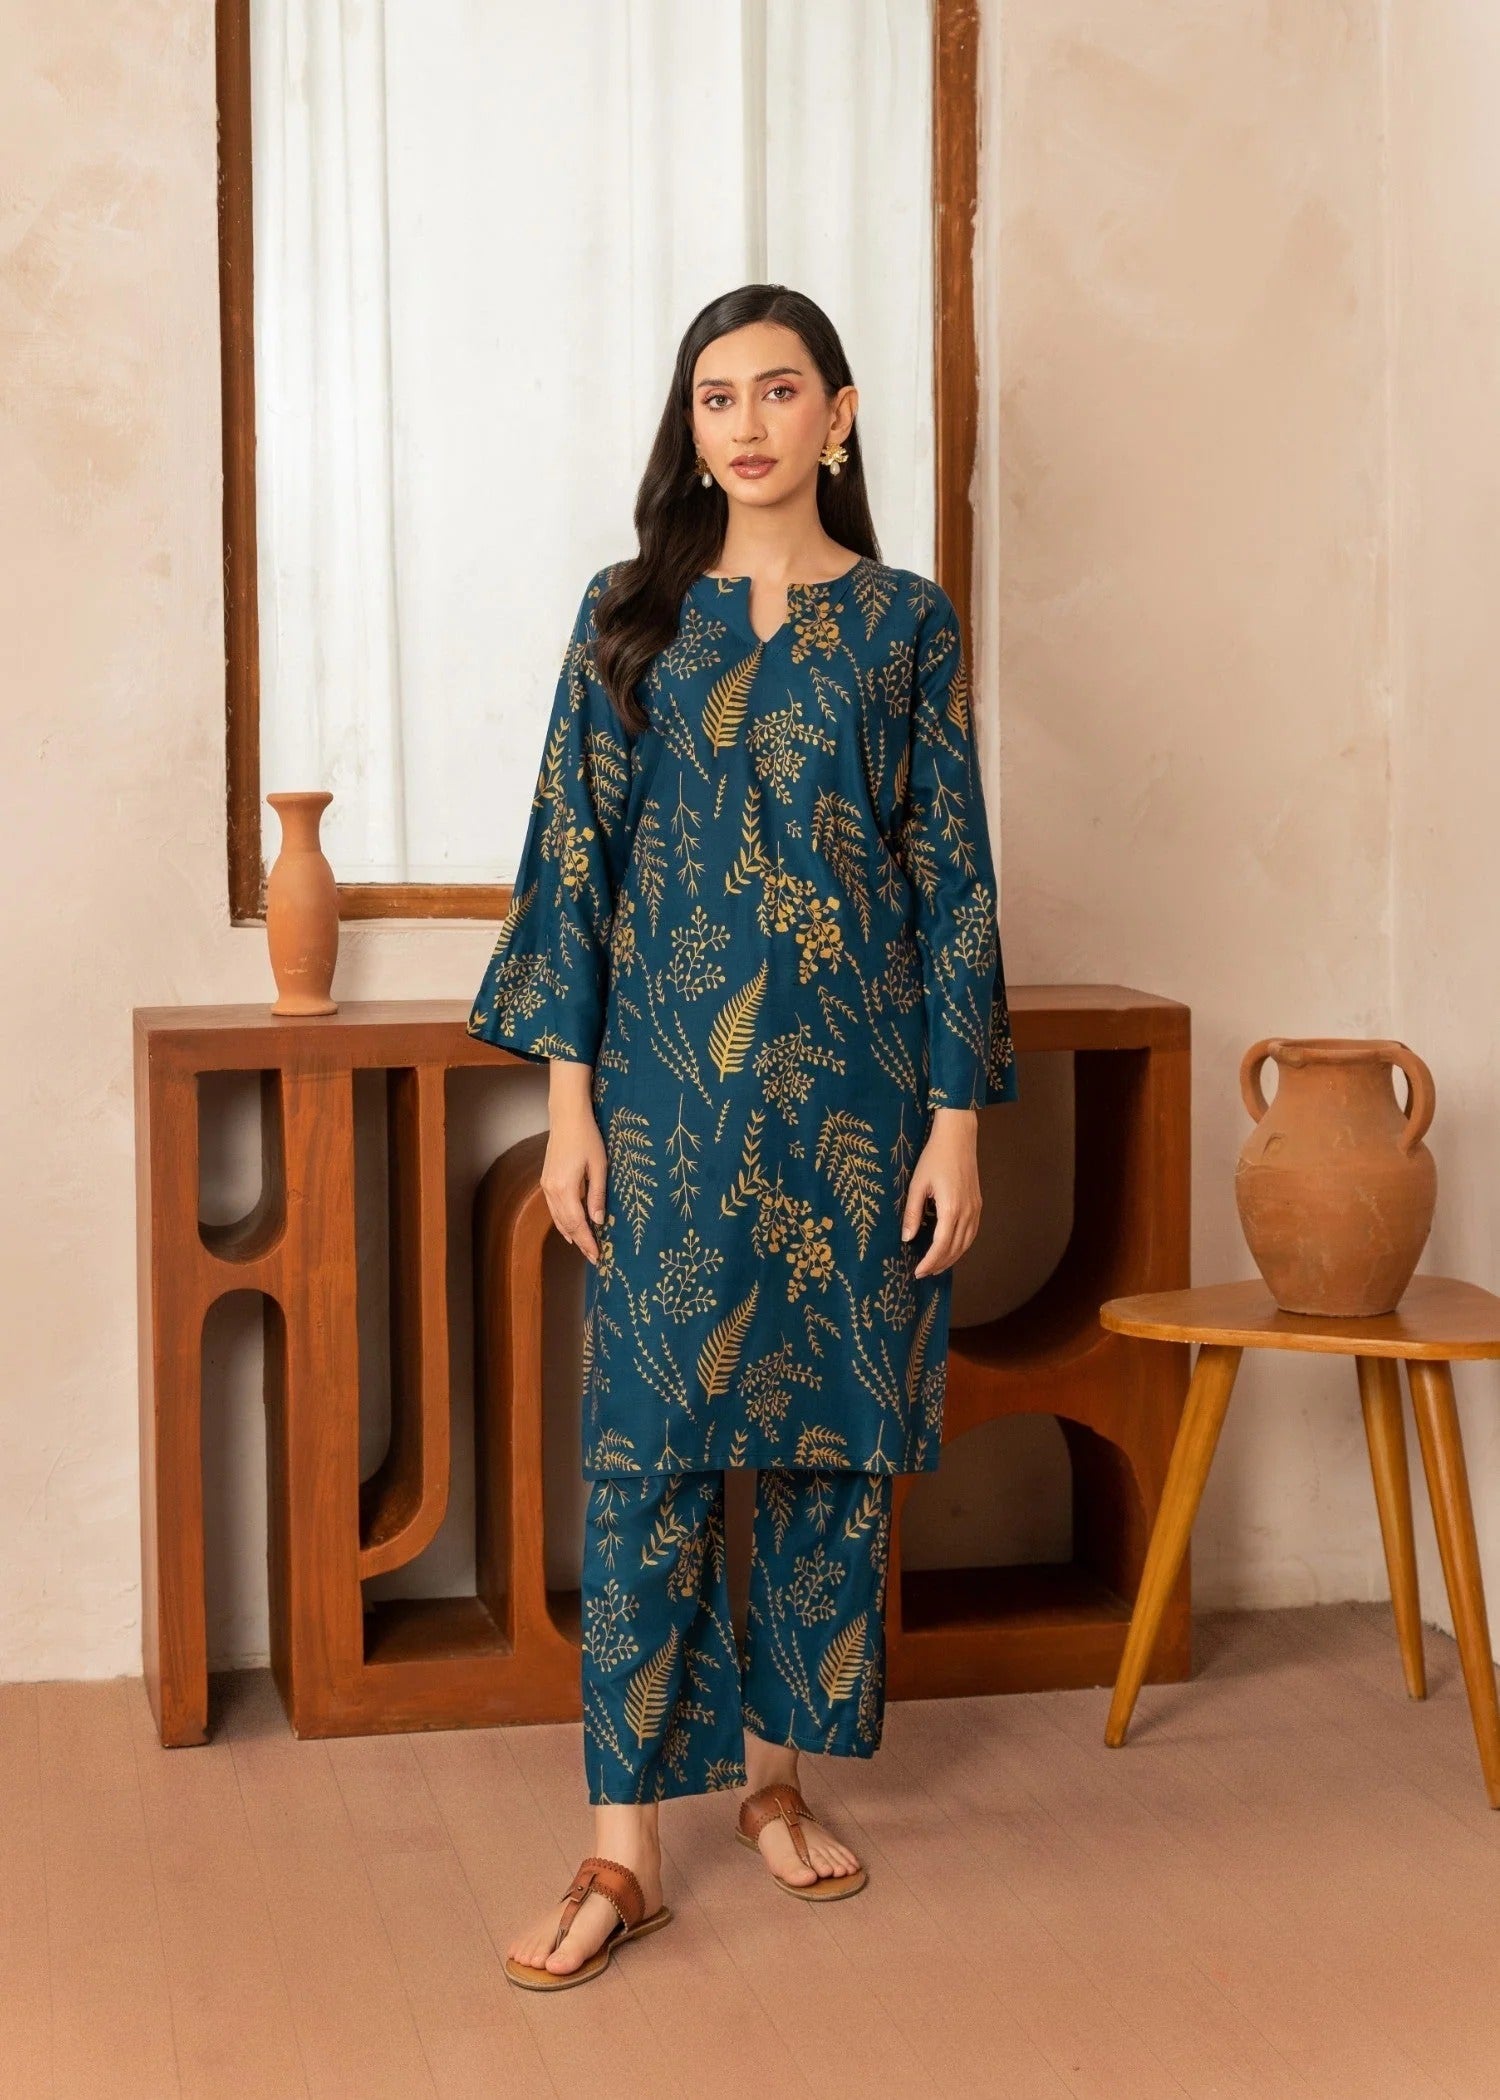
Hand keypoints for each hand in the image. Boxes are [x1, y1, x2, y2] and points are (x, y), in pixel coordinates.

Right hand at [542, 1060, 607, 1262]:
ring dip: (571, 1234)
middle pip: (566, 1225)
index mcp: (565, 1188)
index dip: (587, 1241)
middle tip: (594, 1257)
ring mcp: (546, 1185)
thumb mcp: (599, 1166)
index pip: (577, 1223)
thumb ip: (597, 1195)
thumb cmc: (587, 1138)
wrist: (567, 1117)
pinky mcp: (546, 1181)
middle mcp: (552, 1190)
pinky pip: (554, 1209)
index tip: (597, 1256)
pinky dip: (563, 1222)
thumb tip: (598, 1221)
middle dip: (580, 1242)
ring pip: (558, 1218)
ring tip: (584, 1247)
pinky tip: (571, 1228)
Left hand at [902, 1107, 981, 1277]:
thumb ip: (912, 1213)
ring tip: (936, 1266)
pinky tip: (951, 1248)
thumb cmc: (934, 1158)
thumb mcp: (917, 1184)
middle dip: (940, 1264)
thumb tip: (907, 1238)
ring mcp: (976, 1209)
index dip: (930, 1262)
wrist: (958, 1137)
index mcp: (951, 1209)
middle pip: (956, 1248)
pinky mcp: (978, 1204)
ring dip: (952, 1257)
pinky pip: (972, 1233)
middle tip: (923, 1273)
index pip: (941, 1246)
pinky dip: (962, 1245)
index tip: (918, 1272)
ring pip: (966, 1243)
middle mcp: (967, 1212)